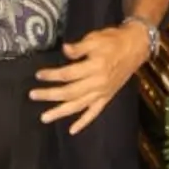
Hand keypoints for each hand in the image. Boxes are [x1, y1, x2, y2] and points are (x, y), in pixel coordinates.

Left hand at [29, 22, 152, 134]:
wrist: (135, 47)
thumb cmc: (113, 40)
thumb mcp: (95, 38)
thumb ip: (79, 47)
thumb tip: (64, 50)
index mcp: (95, 67)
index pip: (68, 74)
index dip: (52, 75)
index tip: (38, 75)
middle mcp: (98, 83)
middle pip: (69, 92)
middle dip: (50, 95)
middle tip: (33, 95)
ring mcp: (102, 92)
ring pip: (78, 106)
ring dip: (60, 112)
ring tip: (44, 117)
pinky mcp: (107, 97)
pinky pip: (94, 113)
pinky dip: (83, 122)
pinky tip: (72, 130)